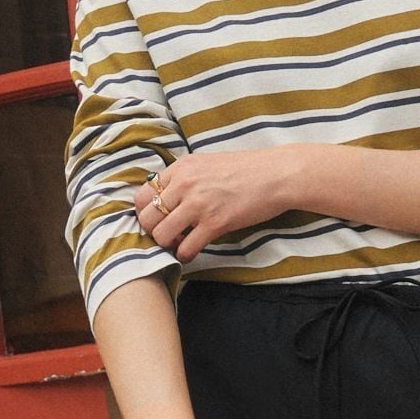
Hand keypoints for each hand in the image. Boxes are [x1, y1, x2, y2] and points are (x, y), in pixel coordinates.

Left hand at [132, 146, 305, 261]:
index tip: (157, 220)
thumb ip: (184, 178)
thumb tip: (165, 196)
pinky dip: (185, 255)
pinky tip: (192, 251)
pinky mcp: (215, 223)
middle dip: (154, 231)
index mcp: (181, 168)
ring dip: (168, 244)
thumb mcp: (206, 163)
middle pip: (148, 218)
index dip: (146, 212)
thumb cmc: (245, 170)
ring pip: (161, 235)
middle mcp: (185, 184)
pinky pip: (186, 248)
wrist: (276, 175)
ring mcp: (199, 204)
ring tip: (180, 243)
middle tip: (168, 235)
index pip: (143, 195)